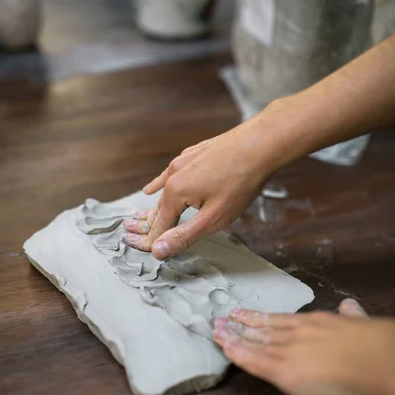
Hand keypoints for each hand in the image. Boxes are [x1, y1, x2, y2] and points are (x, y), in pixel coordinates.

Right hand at [123, 111, 280, 259]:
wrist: (260, 143)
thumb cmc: (241, 182)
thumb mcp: (213, 218)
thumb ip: (184, 235)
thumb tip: (158, 250)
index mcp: (175, 192)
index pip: (159, 224)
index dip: (152, 240)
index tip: (143, 251)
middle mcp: (174, 174)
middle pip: (159, 207)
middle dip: (149, 223)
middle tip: (135, 236)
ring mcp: (183, 161)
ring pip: (165, 190)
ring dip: (155, 206)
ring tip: (139, 218)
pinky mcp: (194, 154)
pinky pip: (171, 174)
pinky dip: (160, 184)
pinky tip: (153, 186)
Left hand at [214, 299, 394, 394]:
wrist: (383, 366)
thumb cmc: (380, 350)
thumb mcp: (365, 324)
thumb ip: (353, 316)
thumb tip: (350, 305)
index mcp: (318, 322)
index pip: (281, 320)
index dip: (260, 318)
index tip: (244, 314)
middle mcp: (300, 333)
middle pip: (264, 329)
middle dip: (241, 326)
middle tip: (222, 321)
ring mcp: (291, 351)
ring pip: (255, 343)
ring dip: (234, 337)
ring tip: (217, 332)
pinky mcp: (286, 372)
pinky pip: (255, 362)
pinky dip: (238, 354)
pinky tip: (225, 349)